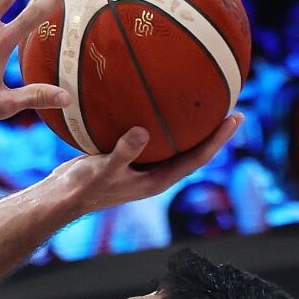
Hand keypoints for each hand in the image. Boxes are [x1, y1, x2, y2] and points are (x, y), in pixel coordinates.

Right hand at [57, 114, 243, 213]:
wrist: (62, 196)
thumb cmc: (84, 188)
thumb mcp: (104, 169)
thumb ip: (124, 152)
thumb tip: (142, 131)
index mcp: (158, 181)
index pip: (198, 159)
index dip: (219, 140)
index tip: (236, 118)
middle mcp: (156, 174)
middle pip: (194, 151)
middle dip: (214, 132)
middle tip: (233, 107)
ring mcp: (144, 166)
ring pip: (175, 144)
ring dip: (192, 126)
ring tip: (204, 103)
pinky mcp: (130, 157)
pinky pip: (154, 137)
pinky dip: (162, 121)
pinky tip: (158, 102)